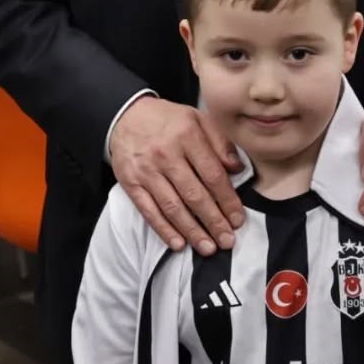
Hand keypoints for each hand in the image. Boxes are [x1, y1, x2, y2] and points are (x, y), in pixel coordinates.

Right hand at [109, 96, 243, 254]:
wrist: (125, 115)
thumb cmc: (167, 120)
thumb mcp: (197, 118)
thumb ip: (220, 142)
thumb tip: (238, 168)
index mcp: (187, 136)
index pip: (212, 175)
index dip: (227, 200)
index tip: (238, 219)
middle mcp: (166, 155)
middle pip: (194, 195)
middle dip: (214, 221)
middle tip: (228, 241)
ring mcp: (147, 171)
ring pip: (173, 207)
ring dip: (192, 231)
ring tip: (208, 247)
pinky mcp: (130, 183)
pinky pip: (149, 211)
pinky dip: (164, 230)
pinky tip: (178, 244)